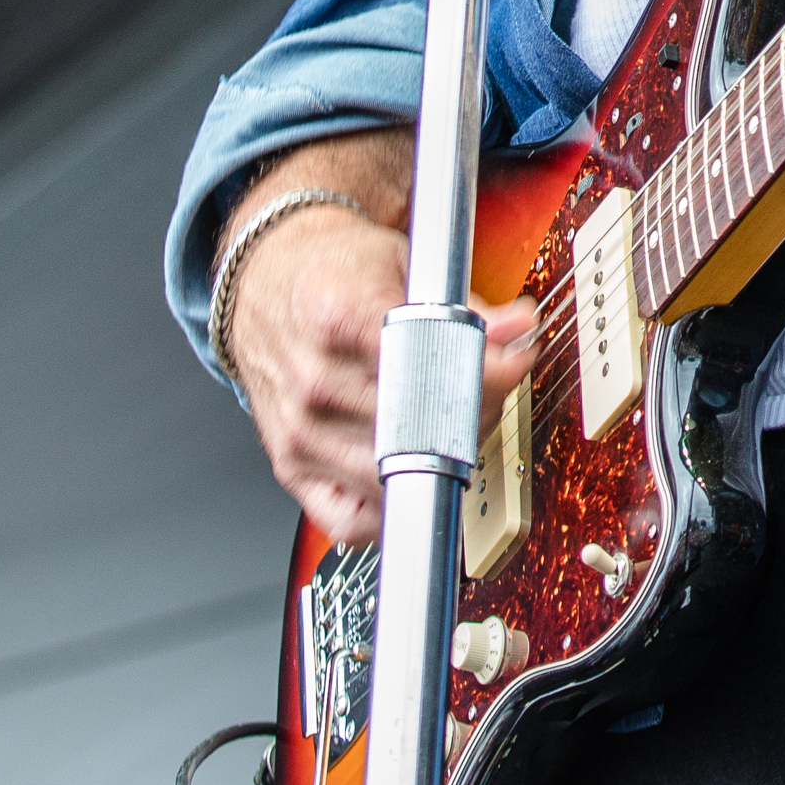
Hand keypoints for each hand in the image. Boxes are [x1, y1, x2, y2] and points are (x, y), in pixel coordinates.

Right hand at [216, 131, 538, 546]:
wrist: (265, 286)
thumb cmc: (330, 274)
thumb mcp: (400, 263)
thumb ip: (465, 304)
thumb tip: (518, 328)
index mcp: (341, 317)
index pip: (429, 363)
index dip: (484, 369)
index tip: (510, 363)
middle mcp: (316, 381)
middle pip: (422, 425)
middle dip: (475, 410)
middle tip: (485, 387)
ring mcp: (302, 431)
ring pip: (397, 475)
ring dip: (443, 456)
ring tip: (450, 420)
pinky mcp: (291, 467)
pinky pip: (352, 520)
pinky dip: (392, 506)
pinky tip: (408, 472)